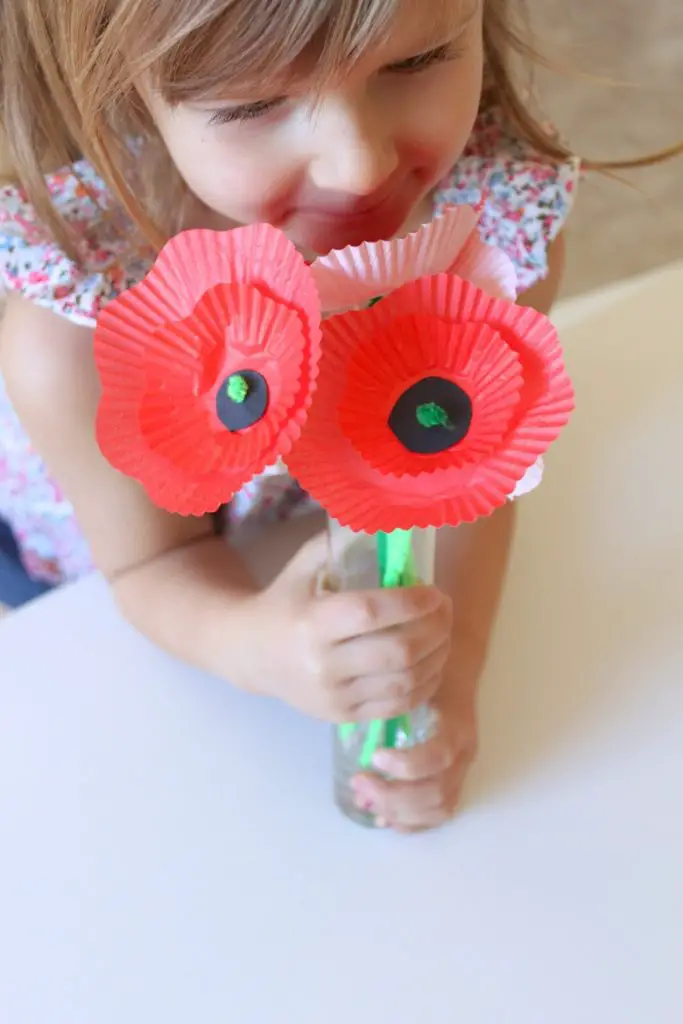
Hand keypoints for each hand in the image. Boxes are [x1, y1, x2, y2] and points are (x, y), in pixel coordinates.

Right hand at [232, 532, 452, 722]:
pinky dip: (425, 686)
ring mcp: (334, 696)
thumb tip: (386, 522)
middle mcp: (323, 665)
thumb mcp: (303, 567)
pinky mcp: (343, 717)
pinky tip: (431, 664)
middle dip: (435, 629)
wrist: (251, 654)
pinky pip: (398, 707)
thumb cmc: (284, 601)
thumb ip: (340, 544)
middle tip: (445, 610)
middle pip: (398, 652)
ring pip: (404, 682)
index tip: (434, 591)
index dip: (411, 602)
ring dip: (437, 657)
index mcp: (312, 622)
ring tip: (444, 634)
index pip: (372, 613)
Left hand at [350, 666, 478, 832]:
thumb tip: (350, 717)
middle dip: (394, 796)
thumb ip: (391, 698)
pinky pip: (439, 812)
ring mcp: (462, 770)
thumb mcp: (414, 679)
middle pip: (438, 792)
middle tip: (359, 784)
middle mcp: (464, 753)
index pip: (439, 756)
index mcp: (456, 726)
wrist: (458, 669)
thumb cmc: (429, 673)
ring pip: (440, 809)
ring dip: (400, 812)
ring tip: (366, 801)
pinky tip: (384, 817)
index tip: (374, 757)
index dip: (407, 765)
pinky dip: (411, 821)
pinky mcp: (455, 780)